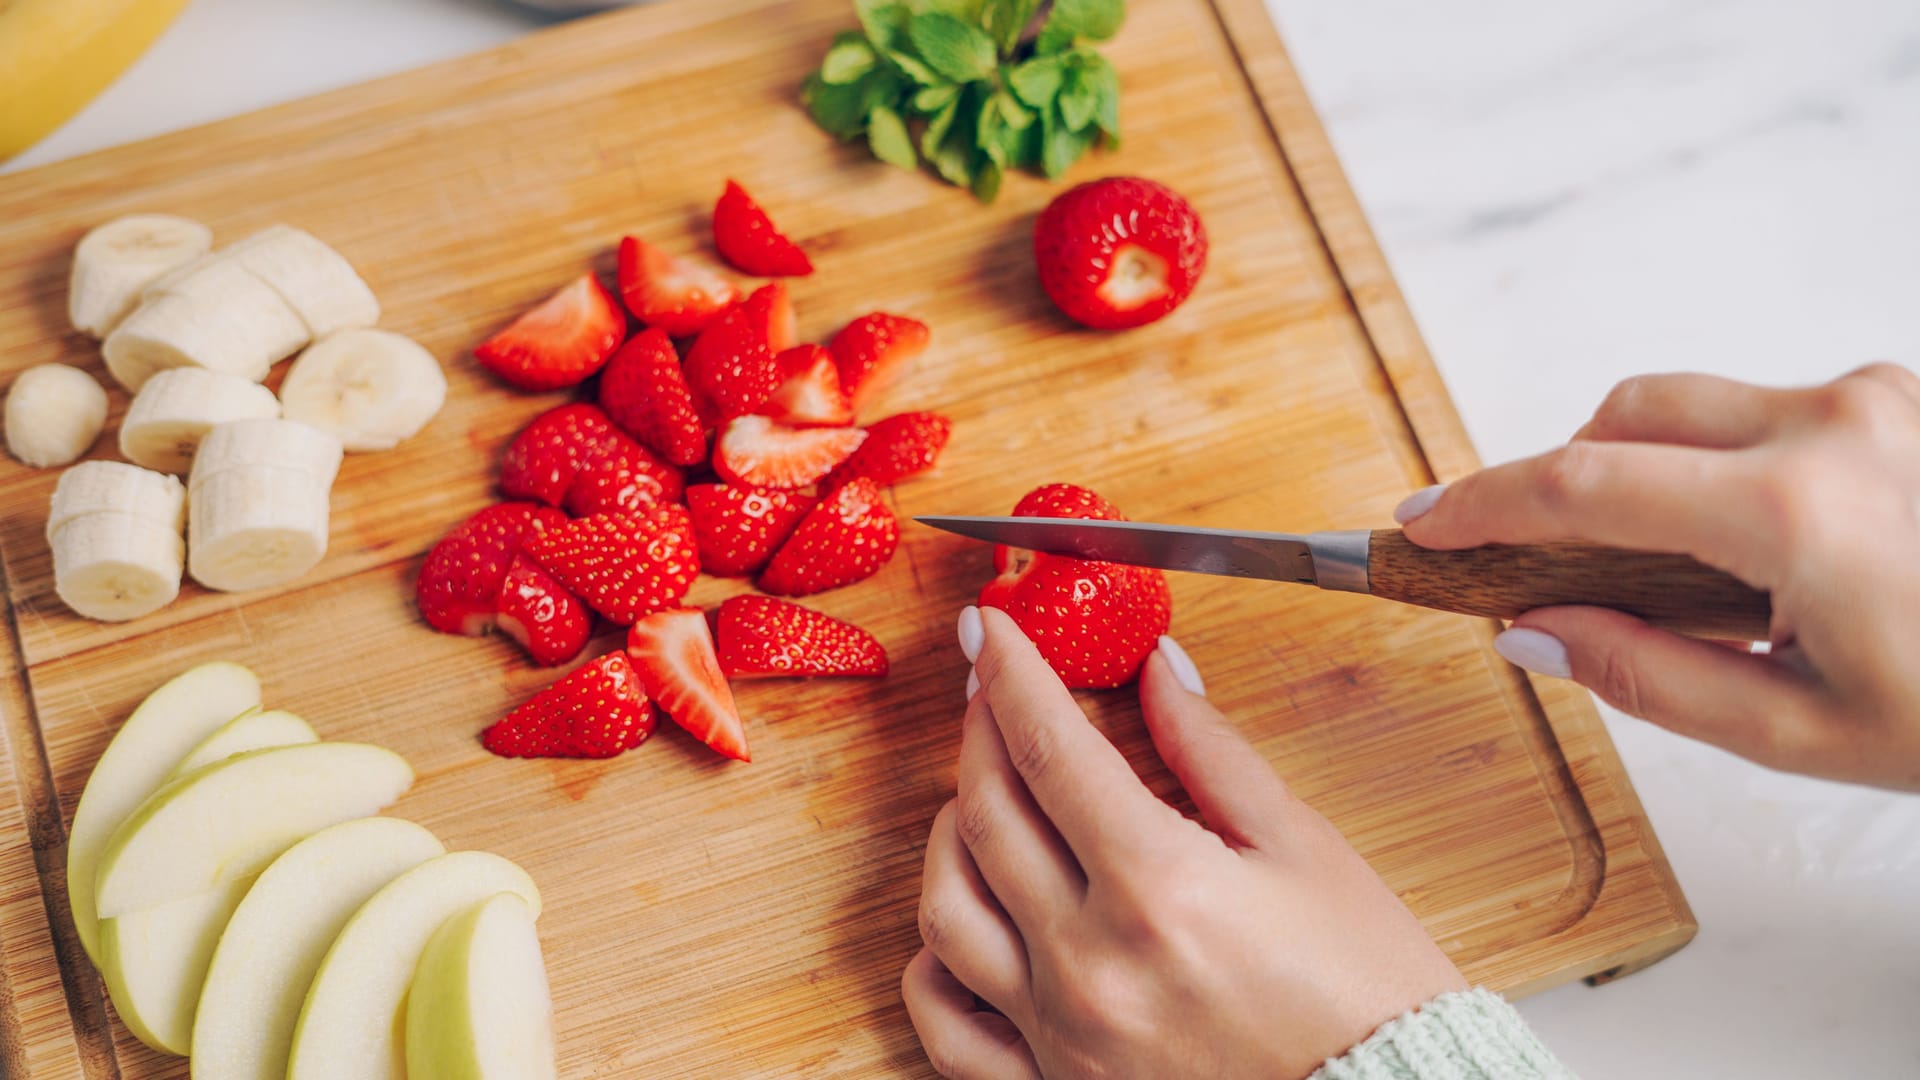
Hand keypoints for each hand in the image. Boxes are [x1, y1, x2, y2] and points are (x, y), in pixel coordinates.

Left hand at [902, 607, 1465, 1079]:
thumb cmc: (1364, 987)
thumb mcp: (1303, 845)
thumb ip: (1210, 750)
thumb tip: (1156, 668)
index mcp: (1158, 886)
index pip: (1049, 748)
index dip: (1011, 672)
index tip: (990, 626)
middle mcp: (1091, 961)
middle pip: (986, 814)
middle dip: (978, 730)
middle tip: (989, 690)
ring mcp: (1062, 1032)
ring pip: (945, 910)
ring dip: (948, 835)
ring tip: (979, 796)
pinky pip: (948, 1028)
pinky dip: (932, 966)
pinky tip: (960, 919)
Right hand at [1398, 364, 1919, 790]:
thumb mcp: (1806, 729)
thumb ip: (1647, 677)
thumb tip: (1531, 632)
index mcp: (1798, 511)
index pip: (1584, 484)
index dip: (1482, 500)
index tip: (1421, 520)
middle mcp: (1835, 423)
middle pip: (1628, 413)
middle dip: (1557, 475)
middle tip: (1524, 554)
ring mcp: (1879, 397)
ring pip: (1698, 407)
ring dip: (1648, 471)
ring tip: (1671, 574)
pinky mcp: (1904, 396)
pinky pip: (1769, 411)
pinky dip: (1723, 465)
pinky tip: (1753, 548)